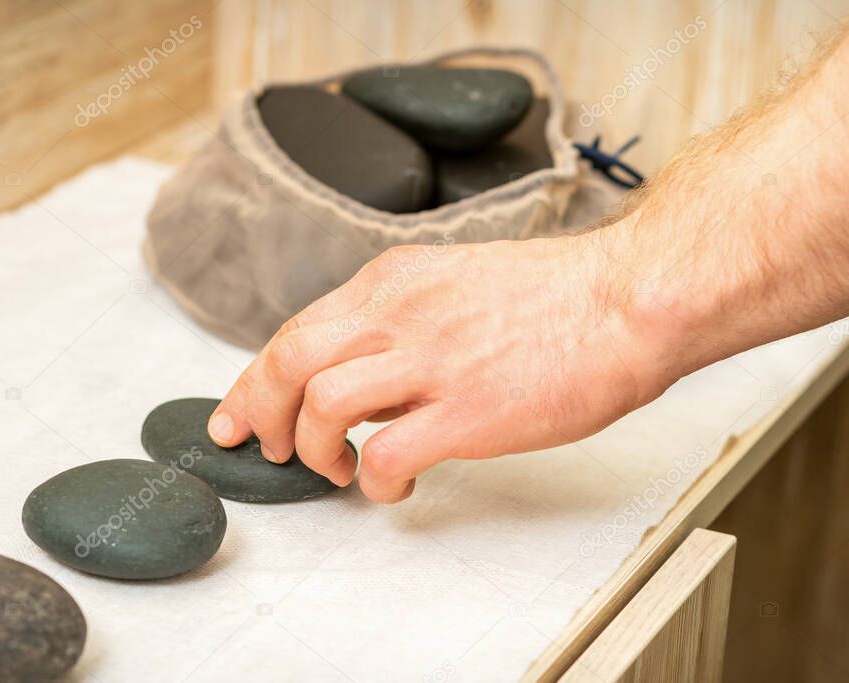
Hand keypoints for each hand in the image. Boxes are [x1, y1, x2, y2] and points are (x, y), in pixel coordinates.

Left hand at [207, 231, 667, 502]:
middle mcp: (398, 313)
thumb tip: (361, 373)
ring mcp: (430, 361)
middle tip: (268, 447)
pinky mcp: (466, 411)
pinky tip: (398, 484)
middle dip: (258, 412)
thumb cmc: (557, 296)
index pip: (295, 329)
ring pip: (320, 407)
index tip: (240, 412)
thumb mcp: (455, 283)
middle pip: (287, 361)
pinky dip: (374, 483)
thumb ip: (399, 322)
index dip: (255, 379)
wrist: (629, 299)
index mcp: (394, 281)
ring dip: (314, 451)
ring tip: (341, 469)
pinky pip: (383, 456)